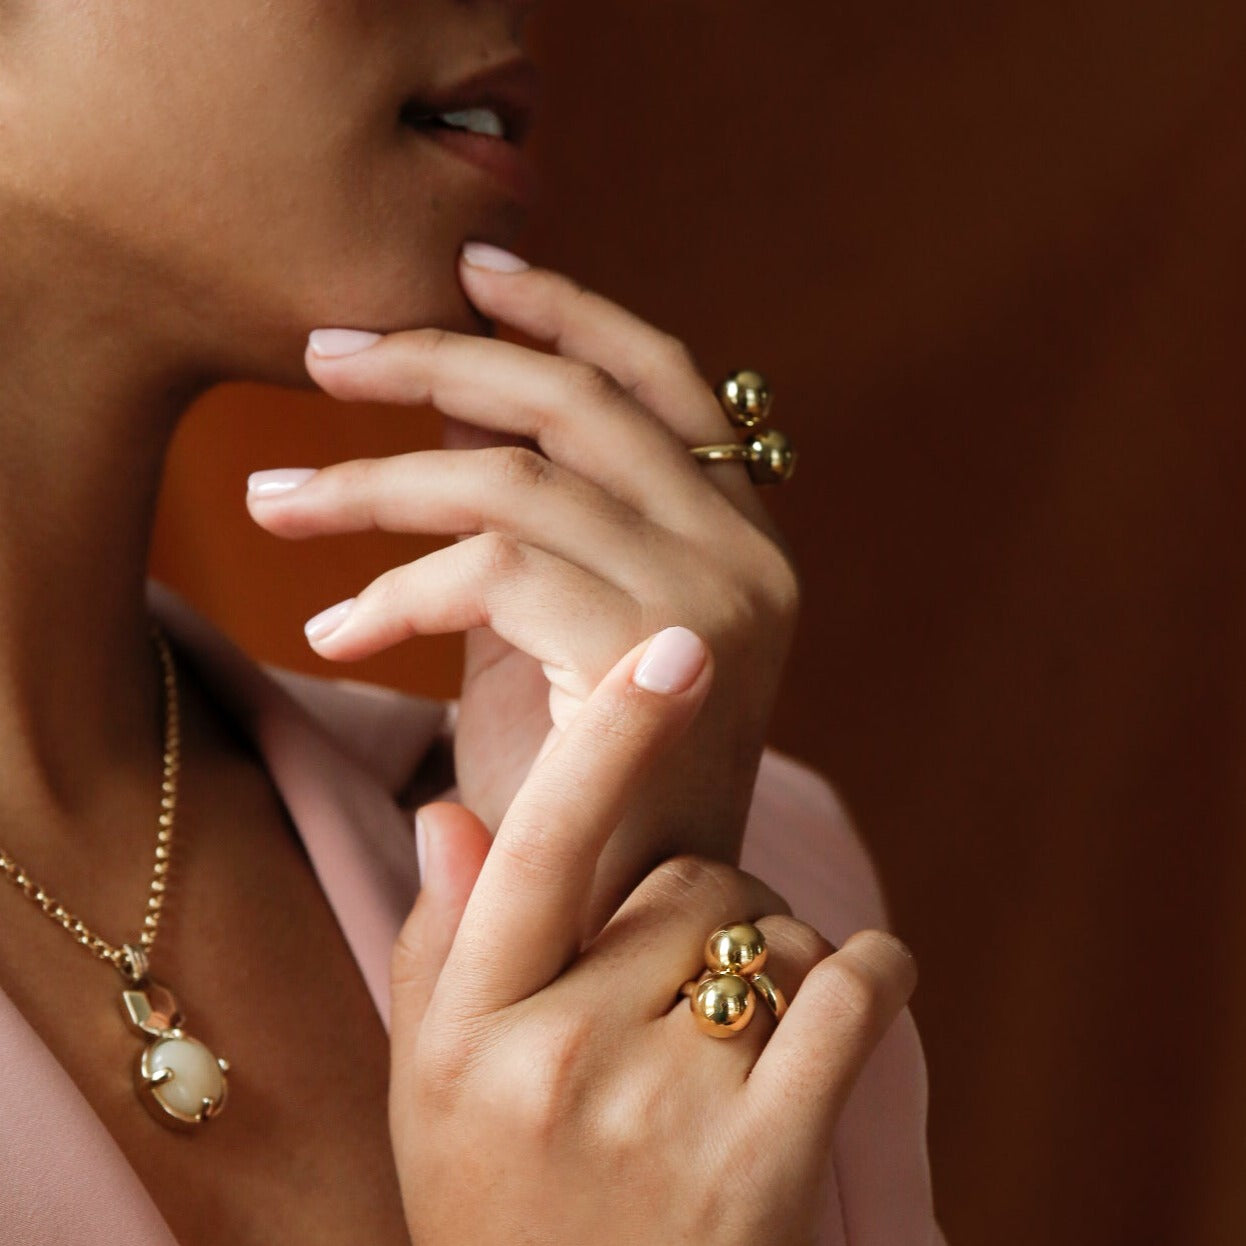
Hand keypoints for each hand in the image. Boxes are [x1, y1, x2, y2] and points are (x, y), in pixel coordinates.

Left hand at [246, 245, 799, 925]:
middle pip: (582, 402)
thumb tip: (461, 421)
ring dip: (373, 482)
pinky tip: (337, 631)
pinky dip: (395, 588)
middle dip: (440, 361)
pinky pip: (493, 567)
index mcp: (743, 537)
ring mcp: (709, 600)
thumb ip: (552, 528)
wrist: (623, 940)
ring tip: (269, 503)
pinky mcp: (647, 655)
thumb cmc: (584, 789)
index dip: (570, 310)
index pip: (664, 380)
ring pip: (520, 477)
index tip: (469, 272)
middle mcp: (747, 554)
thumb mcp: (569, 633)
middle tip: (321, 355)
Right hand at [389, 628, 916, 1245]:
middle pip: (690, 882)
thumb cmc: (501, 1209)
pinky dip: (873, 975)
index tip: (670, 647)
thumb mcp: (431, 1088)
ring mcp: (664, 1119)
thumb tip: (450, 811)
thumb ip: (442, 942)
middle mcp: (556, 1064)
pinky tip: (864, 987)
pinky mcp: (765, 1168)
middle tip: (689, 966)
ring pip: (775, 936)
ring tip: (740, 1026)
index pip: (538, 848)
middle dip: (709, 901)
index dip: (609, 736)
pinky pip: (851, 1003)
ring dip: (782, 951)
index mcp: (467, 1029)